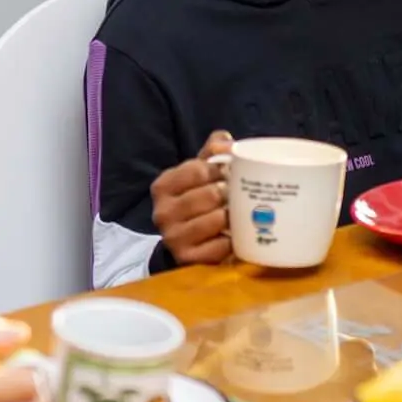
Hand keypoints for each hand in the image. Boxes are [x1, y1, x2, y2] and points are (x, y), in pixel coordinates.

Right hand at [151, 131, 235, 266]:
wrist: (187, 243)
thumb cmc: (198, 199)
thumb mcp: (199, 173)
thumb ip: (212, 151)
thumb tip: (226, 142)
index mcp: (163, 186)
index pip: (198, 169)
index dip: (220, 170)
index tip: (229, 173)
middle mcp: (162, 212)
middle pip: (209, 194)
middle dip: (230, 194)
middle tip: (238, 195)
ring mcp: (173, 238)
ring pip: (216, 219)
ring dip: (233, 217)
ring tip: (238, 214)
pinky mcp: (187, 259)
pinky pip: (220, 246)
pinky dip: (232, 242)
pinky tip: (234, 237)